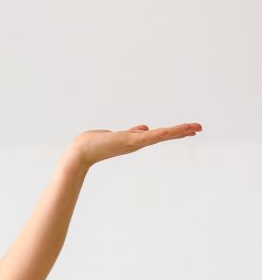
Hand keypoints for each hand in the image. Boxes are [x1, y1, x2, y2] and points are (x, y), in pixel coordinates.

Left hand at [69, 122, 201, 168]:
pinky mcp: (129, 142)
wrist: (80, 152)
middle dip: (181, 132)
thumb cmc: (93, 143)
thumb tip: (143, 127)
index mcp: (135, 140)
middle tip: (199, 128)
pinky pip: (148, 137)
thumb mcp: (116, 134)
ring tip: (194, 128)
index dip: (174, 132)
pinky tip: (173, 131)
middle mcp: (137, 143)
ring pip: (160, 136)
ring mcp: (134, 143)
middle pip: (164, 135)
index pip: (159, 135)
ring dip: (178, 131)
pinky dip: (161, 134)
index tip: (189, 129)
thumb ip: (131, 132)